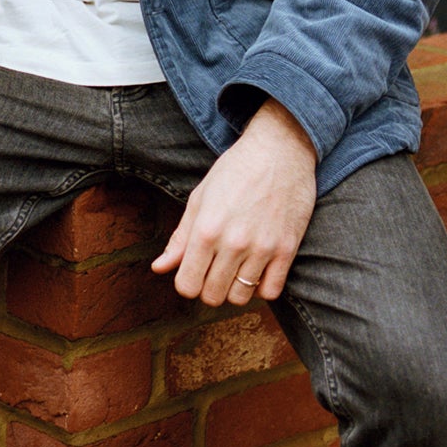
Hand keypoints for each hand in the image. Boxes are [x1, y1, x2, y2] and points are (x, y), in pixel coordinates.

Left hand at [152, 100, 317, 305]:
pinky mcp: (288, 248)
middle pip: (213, 296)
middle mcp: (233, 243)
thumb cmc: (236, 169)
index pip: (187, 286)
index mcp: (206, 230)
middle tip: (216, 270)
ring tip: (238, 269)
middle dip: (209, 288)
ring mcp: (263, 247)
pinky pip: (271, 291)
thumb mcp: (200, 198)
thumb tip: (159, 268)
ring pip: (241, 298)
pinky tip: (259, 270)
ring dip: (235, 289)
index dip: (187, 283)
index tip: (195, 271)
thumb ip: (180, 237)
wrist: (280, 148)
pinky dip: (262, 287)